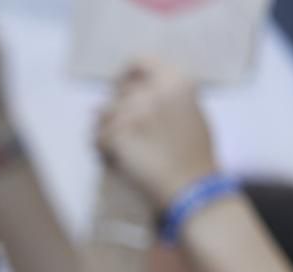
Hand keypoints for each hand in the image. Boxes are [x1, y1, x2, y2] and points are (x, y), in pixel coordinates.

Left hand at [96, 57, 218, 206]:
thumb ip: (163, 97)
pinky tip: (120, 162)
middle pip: (119, 92)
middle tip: (130, 131)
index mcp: (177, 81)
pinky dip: (103, 151)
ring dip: (109, 130)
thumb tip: (131, 91)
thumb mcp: (191, 113)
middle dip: (119, 110)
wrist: (191, 188)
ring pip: (103, 114)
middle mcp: (154, 91)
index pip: (139, 62)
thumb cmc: (195, 155)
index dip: (125, 74)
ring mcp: (133, 112)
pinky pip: (97, 137)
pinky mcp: (116, 134)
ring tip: (126, 151)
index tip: (120, 86)